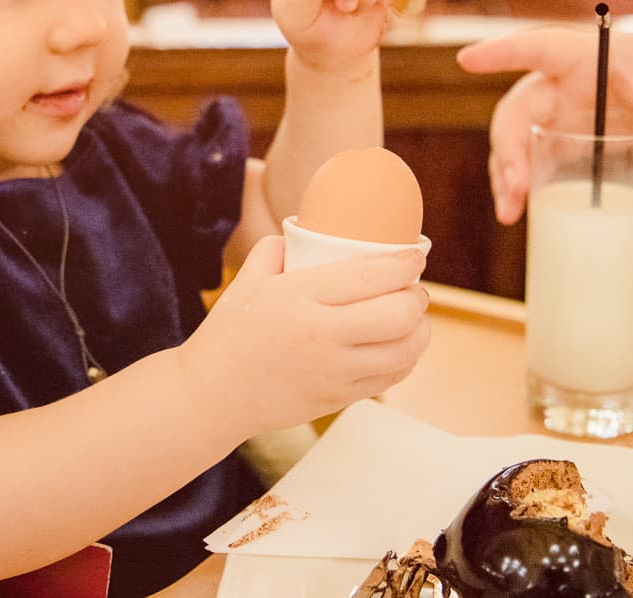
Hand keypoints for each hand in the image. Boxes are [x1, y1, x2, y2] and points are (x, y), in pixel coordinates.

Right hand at [177, 236, 429, 436]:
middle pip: (399, 314)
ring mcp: (334, 371)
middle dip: (418, 297)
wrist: (213, 394)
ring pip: (403, 350)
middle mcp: (323, 334)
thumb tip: (307, 234)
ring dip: (419, 330)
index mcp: (301, 296)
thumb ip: (277, 248)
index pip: (372, 276)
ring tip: (413, 318)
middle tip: (414, 289)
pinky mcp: (339, 398)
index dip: (406, 264)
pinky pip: (390, 378)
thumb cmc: (230, 332)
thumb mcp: (248, 279)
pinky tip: (400, 346)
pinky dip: (405, 359)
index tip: (416, 256)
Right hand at [456, 24, 632, 223]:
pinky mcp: (552, 142)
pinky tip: (518, 214)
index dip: (501, 53)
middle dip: (508, 149)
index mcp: (578, 58)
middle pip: (516, 111)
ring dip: (505, 177)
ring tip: (511, 213)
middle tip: (516, 186)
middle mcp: (552, 85)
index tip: (466, 60)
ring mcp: (549, 116)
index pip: (535, 48)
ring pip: (512, 143)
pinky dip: (517, 188)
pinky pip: (524, 163)